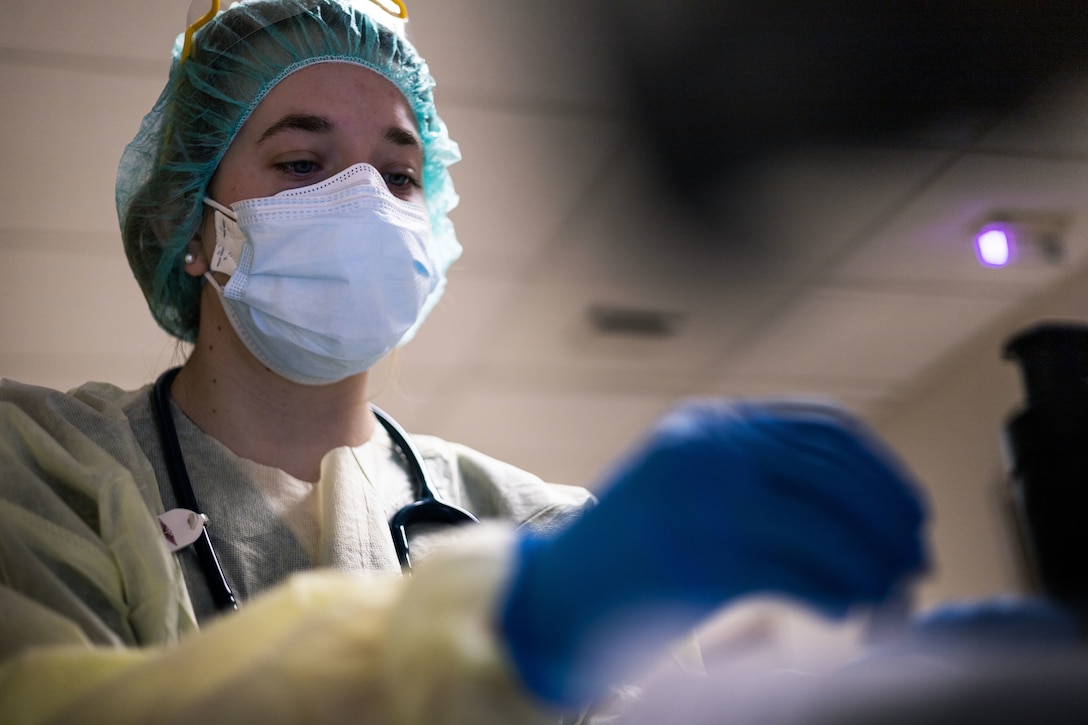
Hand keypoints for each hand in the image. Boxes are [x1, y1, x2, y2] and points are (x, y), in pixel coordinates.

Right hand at [500, 399, 927, 706]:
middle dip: (890, 522)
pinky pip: (798, 571)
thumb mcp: (695, 489)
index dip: (883, 471)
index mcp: (711, 424)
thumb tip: (869, 509)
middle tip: (916, 562)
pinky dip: (837, 592)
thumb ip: (760, 477)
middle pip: (834, 473)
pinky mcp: (697, 554)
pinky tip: (848, 610)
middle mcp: (707, 447)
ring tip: (888, 597)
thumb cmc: (635, 553)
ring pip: (825, 524)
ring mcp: (700, 495)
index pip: (825, 427)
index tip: (913, 512)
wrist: (554, 595)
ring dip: (872, 565)